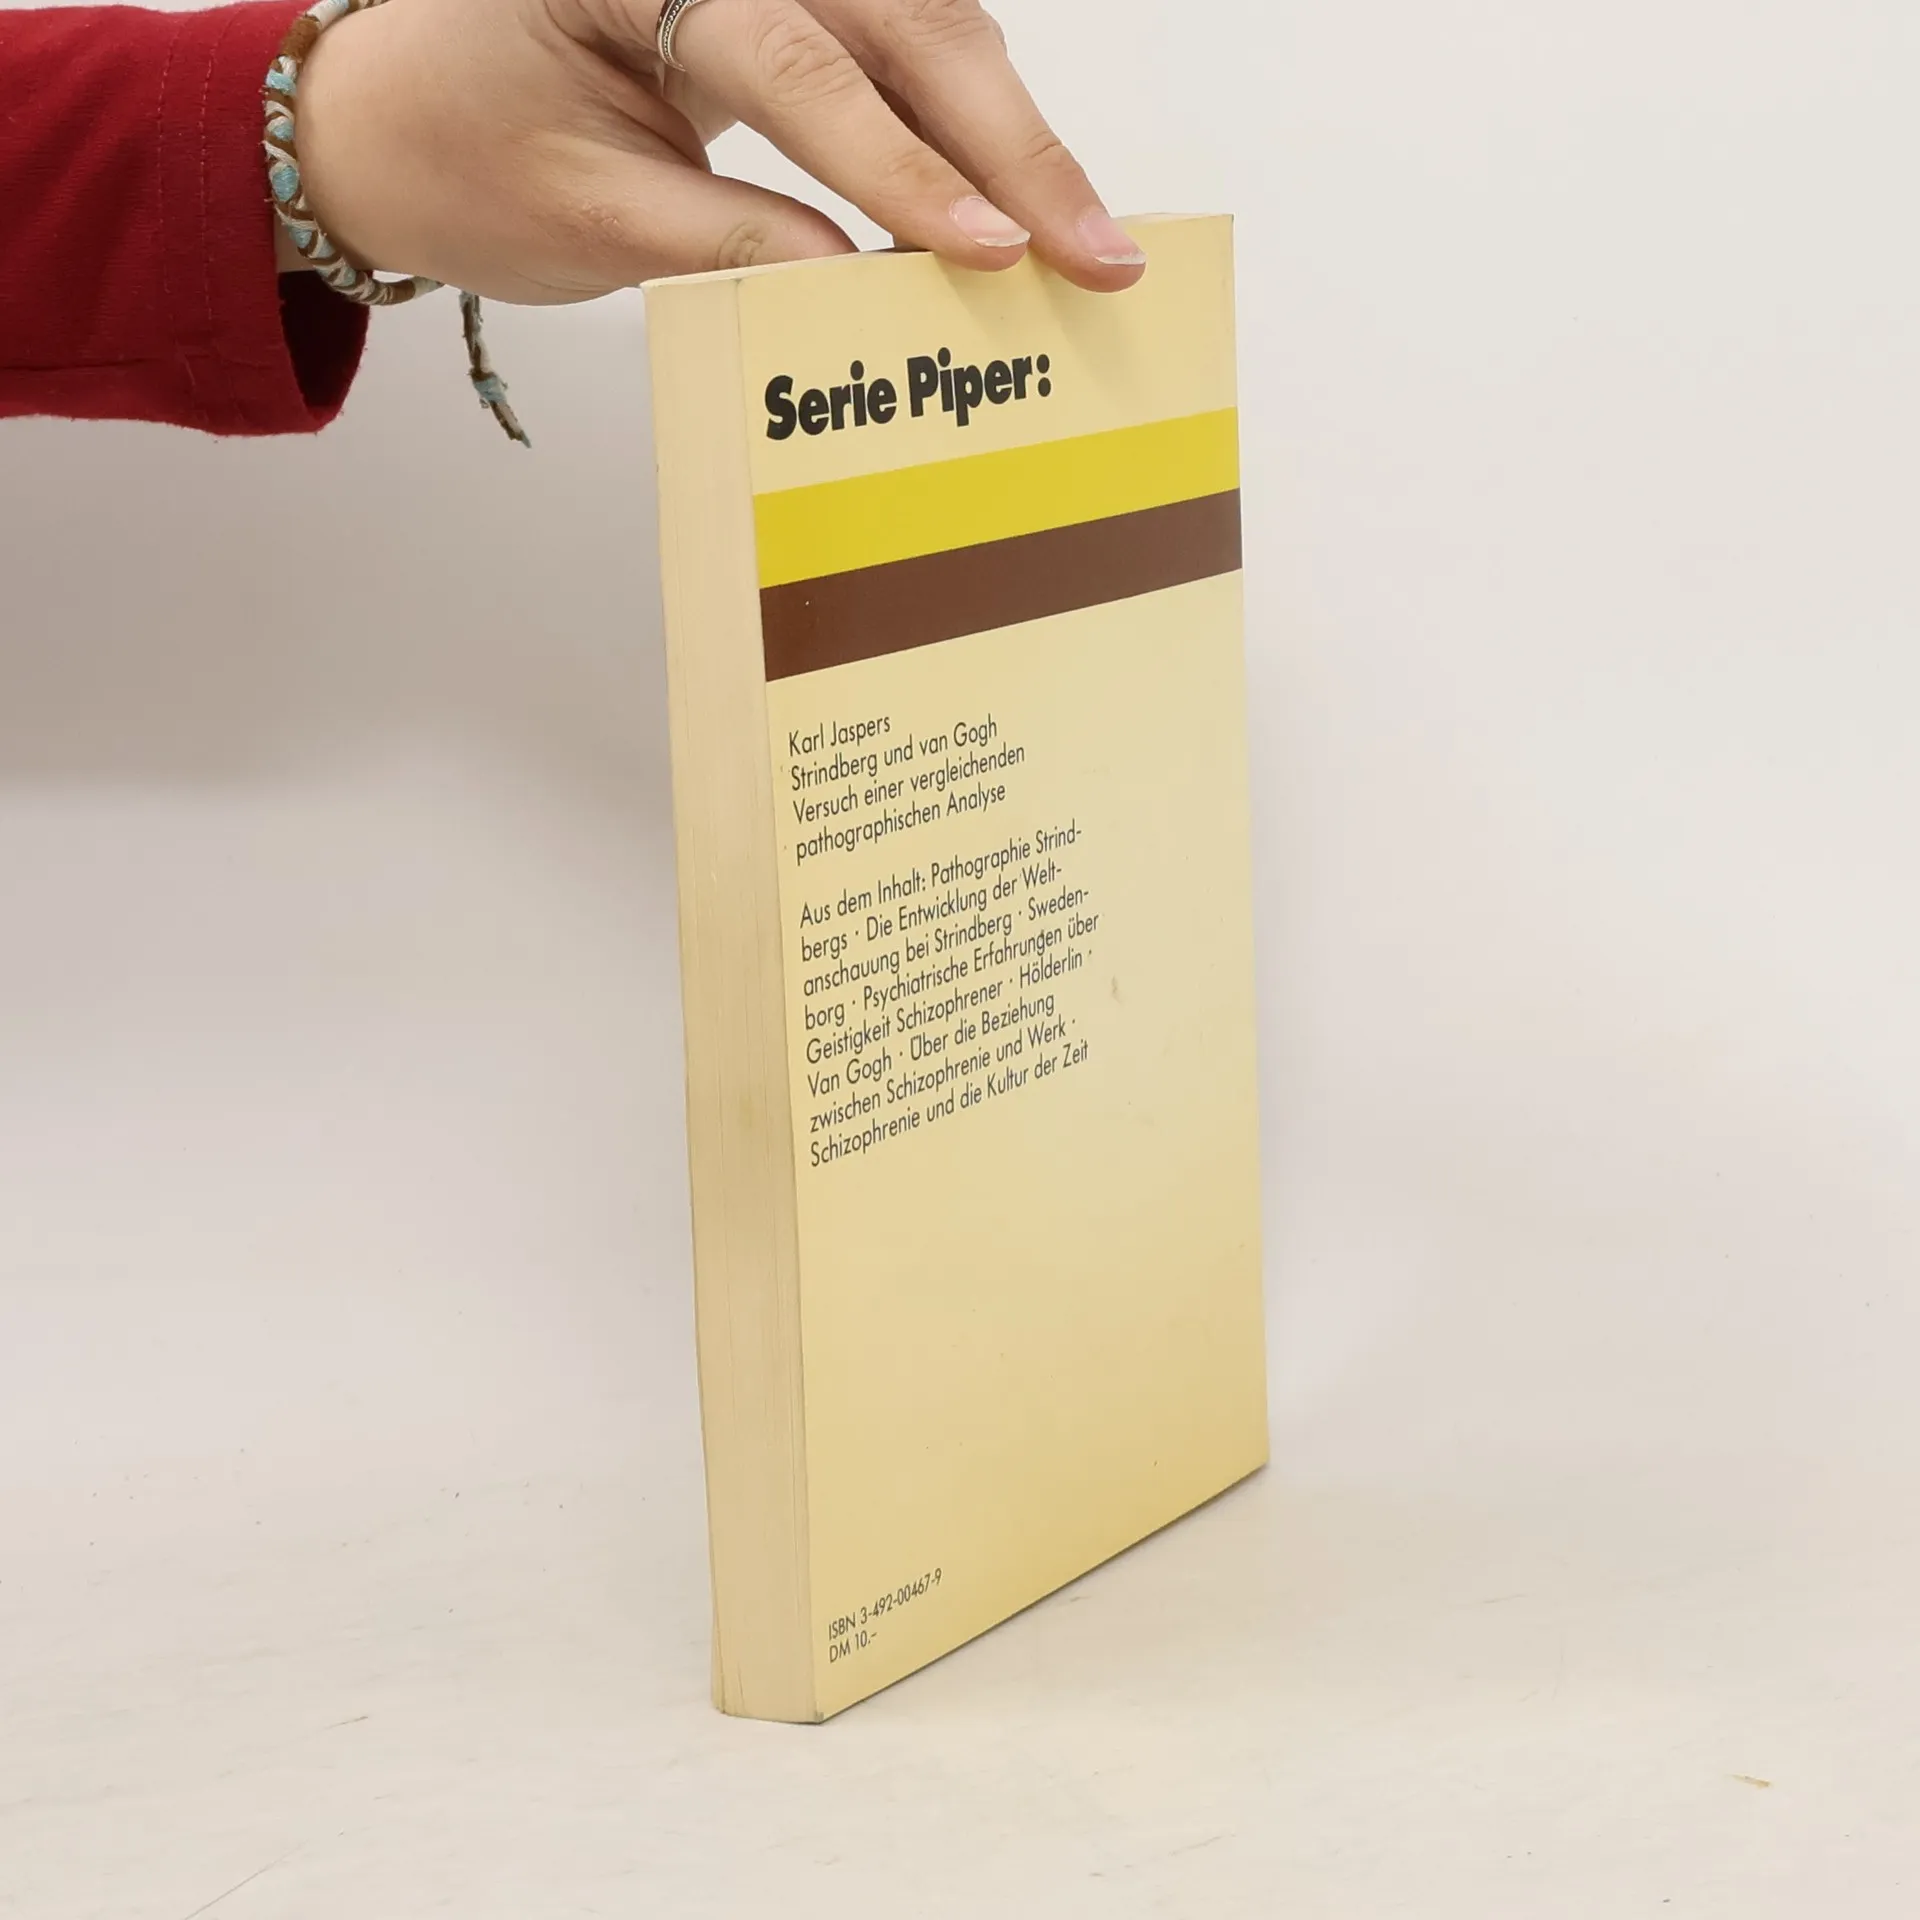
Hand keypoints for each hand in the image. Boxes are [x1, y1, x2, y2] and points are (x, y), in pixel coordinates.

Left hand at [294, 0, 1147, 304]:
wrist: (397, 111)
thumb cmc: (462, 157)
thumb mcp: (582, 216)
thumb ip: (723, 243)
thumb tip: (861, 283)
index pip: (798, 64)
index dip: (906, 168)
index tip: (994, 252)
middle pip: (900, 16)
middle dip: (1010, 142)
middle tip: (1098, 250)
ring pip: (923, 16)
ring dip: (1009, 126)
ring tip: (1079, 231)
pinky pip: (898, 35)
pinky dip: (965, 111)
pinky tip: (1019, 186)